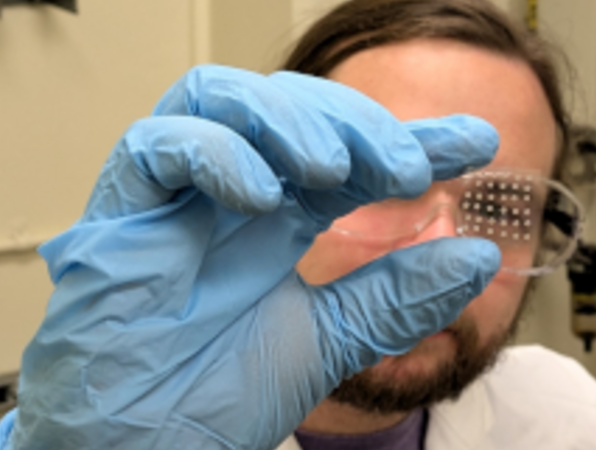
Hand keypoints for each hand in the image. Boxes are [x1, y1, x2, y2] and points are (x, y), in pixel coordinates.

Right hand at [0, 65, 499, 449]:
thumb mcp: (330, 339)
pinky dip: (214, 153)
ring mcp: (173, 200)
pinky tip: (261, 194)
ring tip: (334, 168)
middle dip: (356, 123)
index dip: (412, 139)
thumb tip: (478, 259)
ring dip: (287, 119)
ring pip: (221, 100)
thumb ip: (395, 297)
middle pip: (291, 110)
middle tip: (404, 165)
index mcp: (278, 221)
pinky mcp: (117, 215)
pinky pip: (154, 147)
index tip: (476, 142)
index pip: (350, 156)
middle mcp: (229, 197)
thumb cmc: (211, 399)